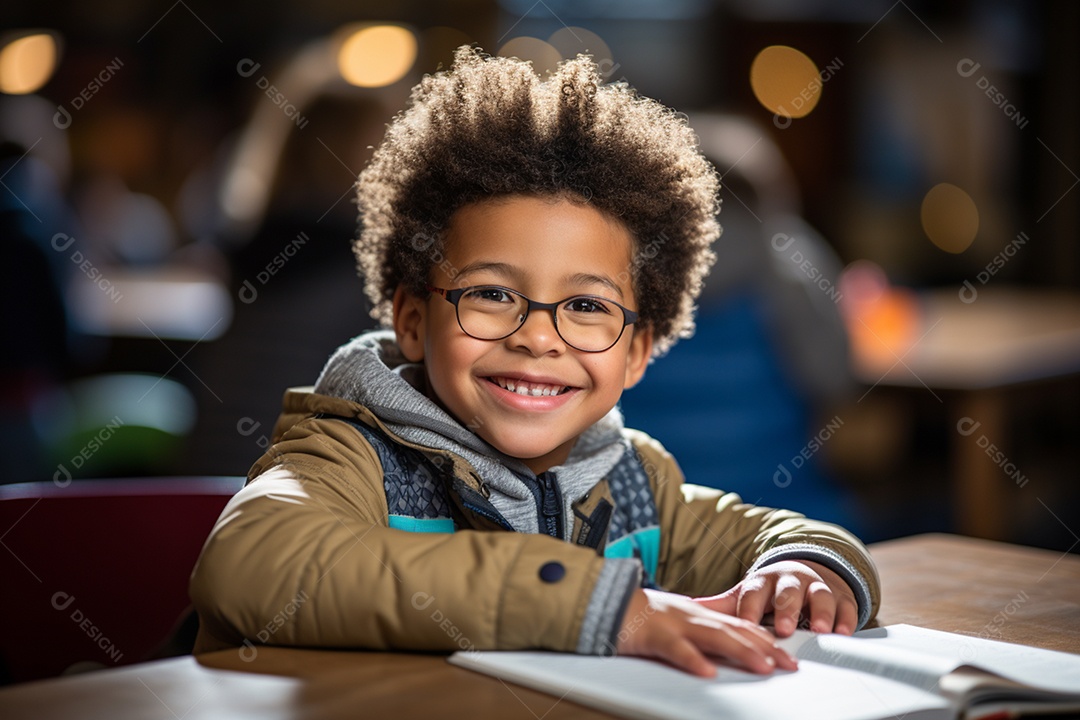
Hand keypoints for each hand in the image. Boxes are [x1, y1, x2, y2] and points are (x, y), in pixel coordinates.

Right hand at [616, 588, 797, 677]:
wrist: (604, 599)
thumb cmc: (638, 614)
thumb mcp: (676, 619)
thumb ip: (699, 630)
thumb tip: (723, 649)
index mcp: (698, 613)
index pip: (739, 624)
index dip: (765, 639)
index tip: (788, 654)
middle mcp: (691, 615)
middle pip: (734, 630)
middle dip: (765, 648)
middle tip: (789, 665)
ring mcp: (673, 623)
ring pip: (713, 637)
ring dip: (740, 651)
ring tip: (763, 667)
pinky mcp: (652, 635)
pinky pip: (674, 649)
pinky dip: (692, 660)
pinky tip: (707, 672)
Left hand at [694, 560, 857, 637]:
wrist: (804, 574)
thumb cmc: (769, 592)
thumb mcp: (746, 595)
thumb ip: (721, 605)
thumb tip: (686, 606)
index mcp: (764, 580)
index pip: (754, 591)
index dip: (751, 606)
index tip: (747, 622)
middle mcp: (791, 580)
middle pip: (787, 592)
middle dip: (785, 609)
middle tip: (782, 628)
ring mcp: (817, 587)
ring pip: (819, 596)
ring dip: (819, 613)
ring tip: (818, 629)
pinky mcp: (840, 597)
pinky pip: (846, 607)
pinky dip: (846, 619)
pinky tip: (843, 632)